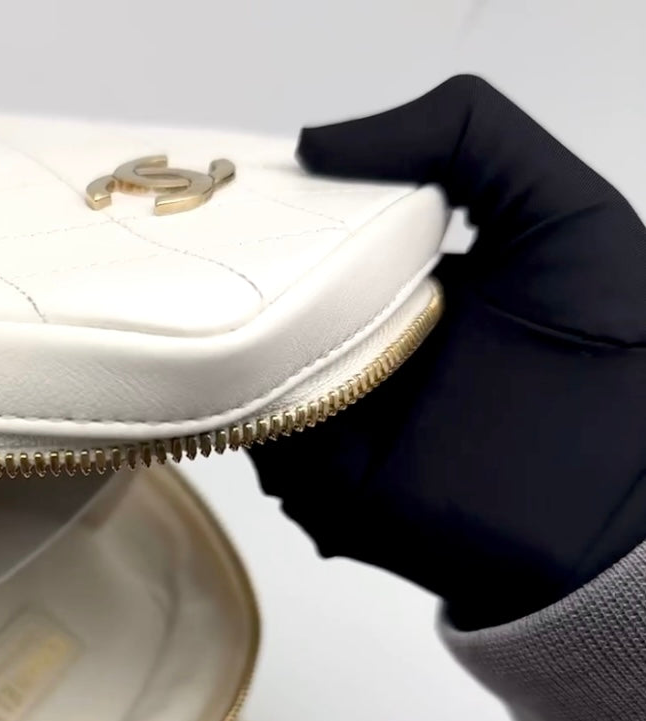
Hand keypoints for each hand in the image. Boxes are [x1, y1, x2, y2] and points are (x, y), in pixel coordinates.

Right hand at [249, 75, 645, 629]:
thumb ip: (467, 137)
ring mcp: (337, 420)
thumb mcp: (561, 210)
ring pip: (250, 374)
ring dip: (236, 349)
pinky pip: (261, 446)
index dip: (277, 209)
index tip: (232, 186)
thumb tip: (313, 144)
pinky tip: (263, 386)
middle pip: (268, 305)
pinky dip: (250, 419)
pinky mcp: (318, 486)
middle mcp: (363, 347)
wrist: (611, 508)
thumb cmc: (607, 351)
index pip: (317, 236)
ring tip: (215, 317)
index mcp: (409, 282)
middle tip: (191, 243)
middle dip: (234, 276)